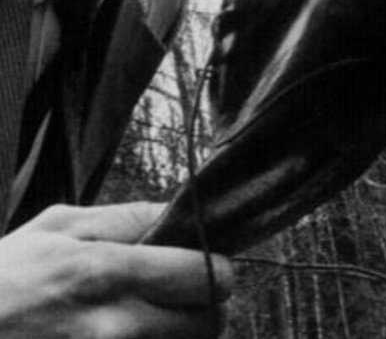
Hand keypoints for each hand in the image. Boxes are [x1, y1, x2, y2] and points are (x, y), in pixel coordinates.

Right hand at [0, 202, 232, 337]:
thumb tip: (177, 210)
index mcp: (106, 272)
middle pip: (208, 323)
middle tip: (182, 294)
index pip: (202, 274)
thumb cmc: (7, 277)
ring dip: (181, 333)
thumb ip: (125, 218)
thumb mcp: (57, 226)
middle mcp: (116, 329)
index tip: (203, 261)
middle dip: (204, 304)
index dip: (213, 265)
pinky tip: (132, 336)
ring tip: (151, 315)